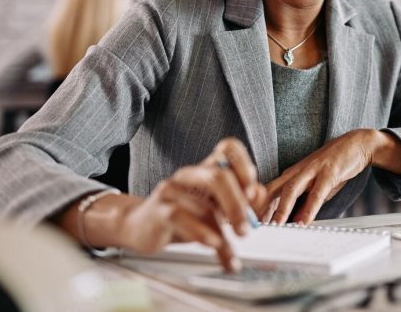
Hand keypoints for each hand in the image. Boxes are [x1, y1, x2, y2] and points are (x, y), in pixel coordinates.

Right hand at [115, 137, 265, 271]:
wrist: (140, 228)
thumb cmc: (182, 216)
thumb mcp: (215, 208)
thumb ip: (239, 201)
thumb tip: (259, 193)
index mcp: (206, 170)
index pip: (227, 149)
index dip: (244, 165)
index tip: (252, 191)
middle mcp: (189, 175)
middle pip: (218, 176)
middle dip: (237, 205)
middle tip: (246, 230)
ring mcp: (172, 191)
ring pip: (203, 206)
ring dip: (223, 233)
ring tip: (230, 251)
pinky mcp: (158, 210)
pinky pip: (182, 217)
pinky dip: (201, 233)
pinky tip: (213, 244)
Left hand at [259, 129, 400, 224]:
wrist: (357, 143)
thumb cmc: (334, 165)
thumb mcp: (314, 185)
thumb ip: (302, 202)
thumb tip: (291, 222)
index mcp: (291, 174)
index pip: (266, 191)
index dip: (253, 207)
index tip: (241, 223)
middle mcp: (297, 171)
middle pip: (271, 189)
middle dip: (258, 208)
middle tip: (248, 226)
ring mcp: (312, 170)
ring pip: (290, 190)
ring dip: (281, 209)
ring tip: (275, 227)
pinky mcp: (329, 172)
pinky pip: (317, 193)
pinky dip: (309, 209)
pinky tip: (304, 221)